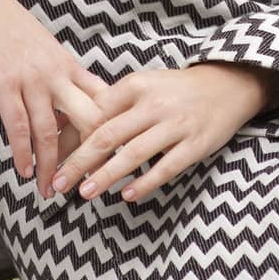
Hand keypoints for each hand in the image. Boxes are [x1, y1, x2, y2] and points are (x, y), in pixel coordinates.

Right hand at [0, 0, 111, 199]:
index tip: (115, 159)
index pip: (102, 102)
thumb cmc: (6, 23)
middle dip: (91, 156)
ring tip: (52, 190)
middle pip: (89, 119)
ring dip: (52, 165)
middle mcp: (57, 73)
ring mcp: (32, 78)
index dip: (111, 132)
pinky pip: (18, 125)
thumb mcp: (41, 47)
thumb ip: (56, 73)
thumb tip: (65, 102)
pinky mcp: (4, 82)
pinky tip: (24, 170)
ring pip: (51, 130)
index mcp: (68, 64)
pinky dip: (23, 152)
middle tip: (90, 184)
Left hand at [48, 63, 269, 203]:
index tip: (52, 158)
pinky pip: (166, 166)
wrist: (226, 84)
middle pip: (108, 135)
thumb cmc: (174, 89)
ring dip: (106, 175)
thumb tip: (71, 130)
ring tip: (85, 193)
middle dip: (79, 161)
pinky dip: (146, 182)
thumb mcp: (142, 86)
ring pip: (134, 153)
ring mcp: (175, 124)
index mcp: (135, 85)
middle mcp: (153, 104)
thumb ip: (111, 105)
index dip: (71, 138)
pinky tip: (127, 195)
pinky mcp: (194, 144)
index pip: (95, 113)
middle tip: (59, 182)